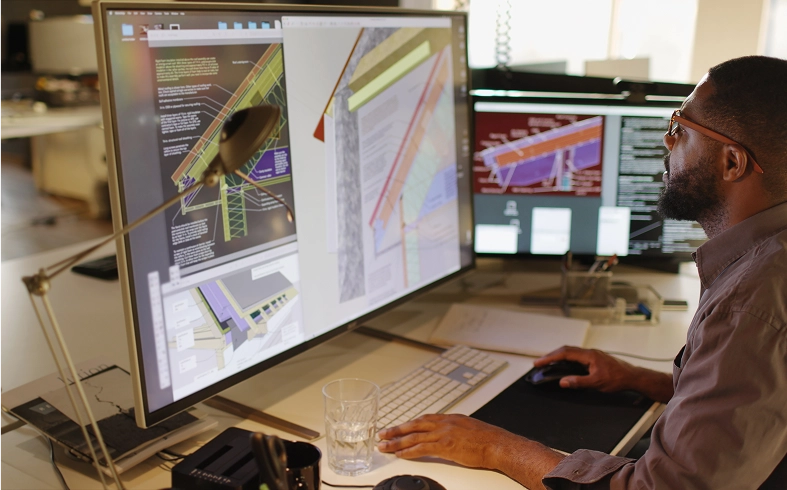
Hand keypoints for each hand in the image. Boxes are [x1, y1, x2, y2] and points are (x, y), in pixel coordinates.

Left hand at [378, 414, 564, 489]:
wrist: (498, 444)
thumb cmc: (488, 439)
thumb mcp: (469, 428)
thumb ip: (456, 430)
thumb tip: (449, 436)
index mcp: (450, 418)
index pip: (423, 419)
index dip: (408, 424)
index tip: (398, 427)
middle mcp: (444, 423)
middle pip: (413, 425)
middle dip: (396, 430)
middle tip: (382, 434)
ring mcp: (443, 433)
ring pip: (413, 436)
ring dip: (397, 442)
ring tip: (384, 446)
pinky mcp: (444, 446)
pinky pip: (421, 448)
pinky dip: (409, 451)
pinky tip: (400, 454)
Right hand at [534, 346, 637, 391]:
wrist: (633, 377)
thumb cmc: (617, 379)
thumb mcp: (596, 383)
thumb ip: (578, 382)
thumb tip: (563, 382)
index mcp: (588, 355)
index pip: (564, 353)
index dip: (549, 357)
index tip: (538, 362)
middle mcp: (589, 352)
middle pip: (565, 350)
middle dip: (551, 355)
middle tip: (539, 362)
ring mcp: (592, 354)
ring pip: (571, 352)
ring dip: (558, 356)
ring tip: (548, 363)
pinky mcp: (595, 358)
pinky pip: (576, 355)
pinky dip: (566, 359)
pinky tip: (564, 365)